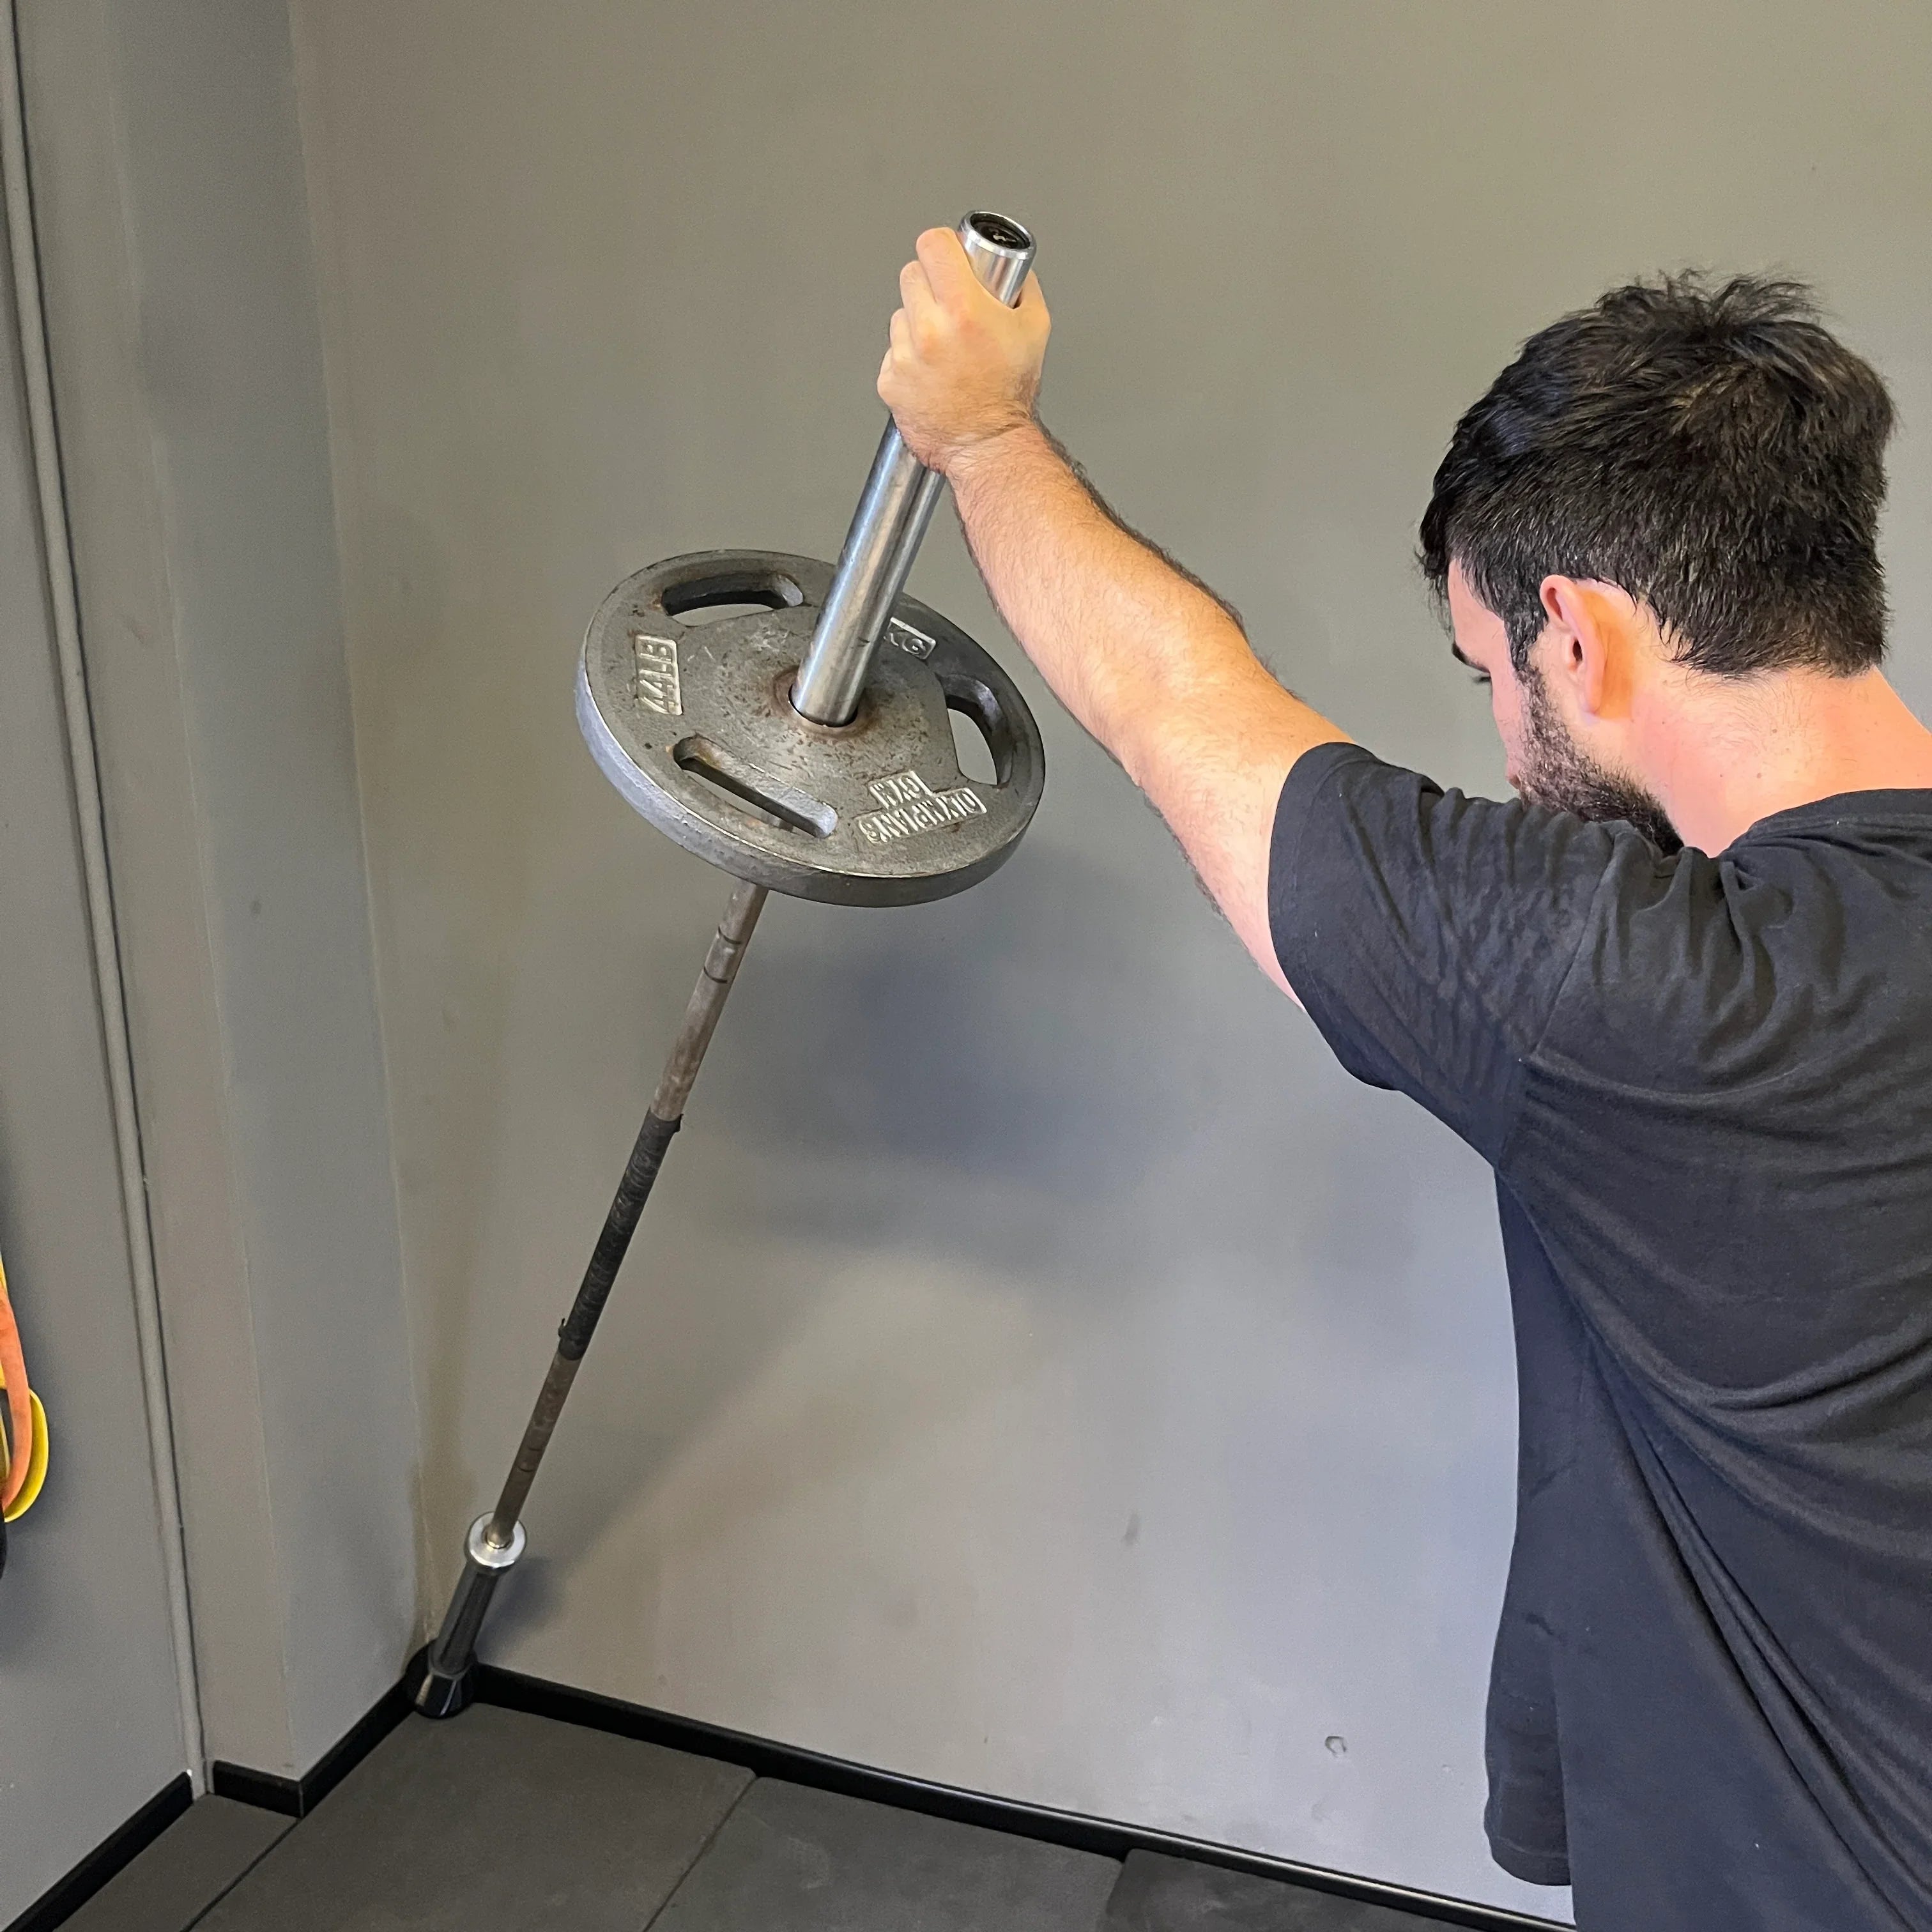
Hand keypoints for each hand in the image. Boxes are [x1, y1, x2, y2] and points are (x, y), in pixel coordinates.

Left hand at [878, 227, 1050, 475]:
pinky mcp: (889, 379)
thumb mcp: (1034, 327)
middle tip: (950, 305)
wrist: (987, 445)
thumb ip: (1021, 286)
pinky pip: (893, 350)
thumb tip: (1007, 268)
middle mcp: (929, 331)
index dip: (943, 246)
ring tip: (945, 348)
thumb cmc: (1009, 395)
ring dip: (919, 322)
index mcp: (964, 310)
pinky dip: (909, 356)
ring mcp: (904, 357)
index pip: (932, 244)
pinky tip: (932, 371)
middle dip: (931, 284)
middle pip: (912, 273)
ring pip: (901, 313)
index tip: (949, 256)